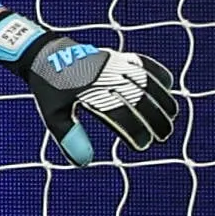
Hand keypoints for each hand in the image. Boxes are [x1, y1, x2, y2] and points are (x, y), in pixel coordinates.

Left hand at [0, 11, 180, 164]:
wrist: (43, 53)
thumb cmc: (49, 87)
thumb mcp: (53, 113)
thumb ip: (69, 137)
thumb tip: (83, 163)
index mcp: (89, 90)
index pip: (120, 114)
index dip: (135, 132)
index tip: (142, 145)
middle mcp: (104, 76)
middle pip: (140, 99)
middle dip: (157, 120)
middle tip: (162, 137)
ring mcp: (113, 64)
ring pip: (148, 81)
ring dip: (164, 100)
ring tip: (171, 118)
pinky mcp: (116, 56)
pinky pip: (144, 63)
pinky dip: (159, 74)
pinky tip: (167, 88)